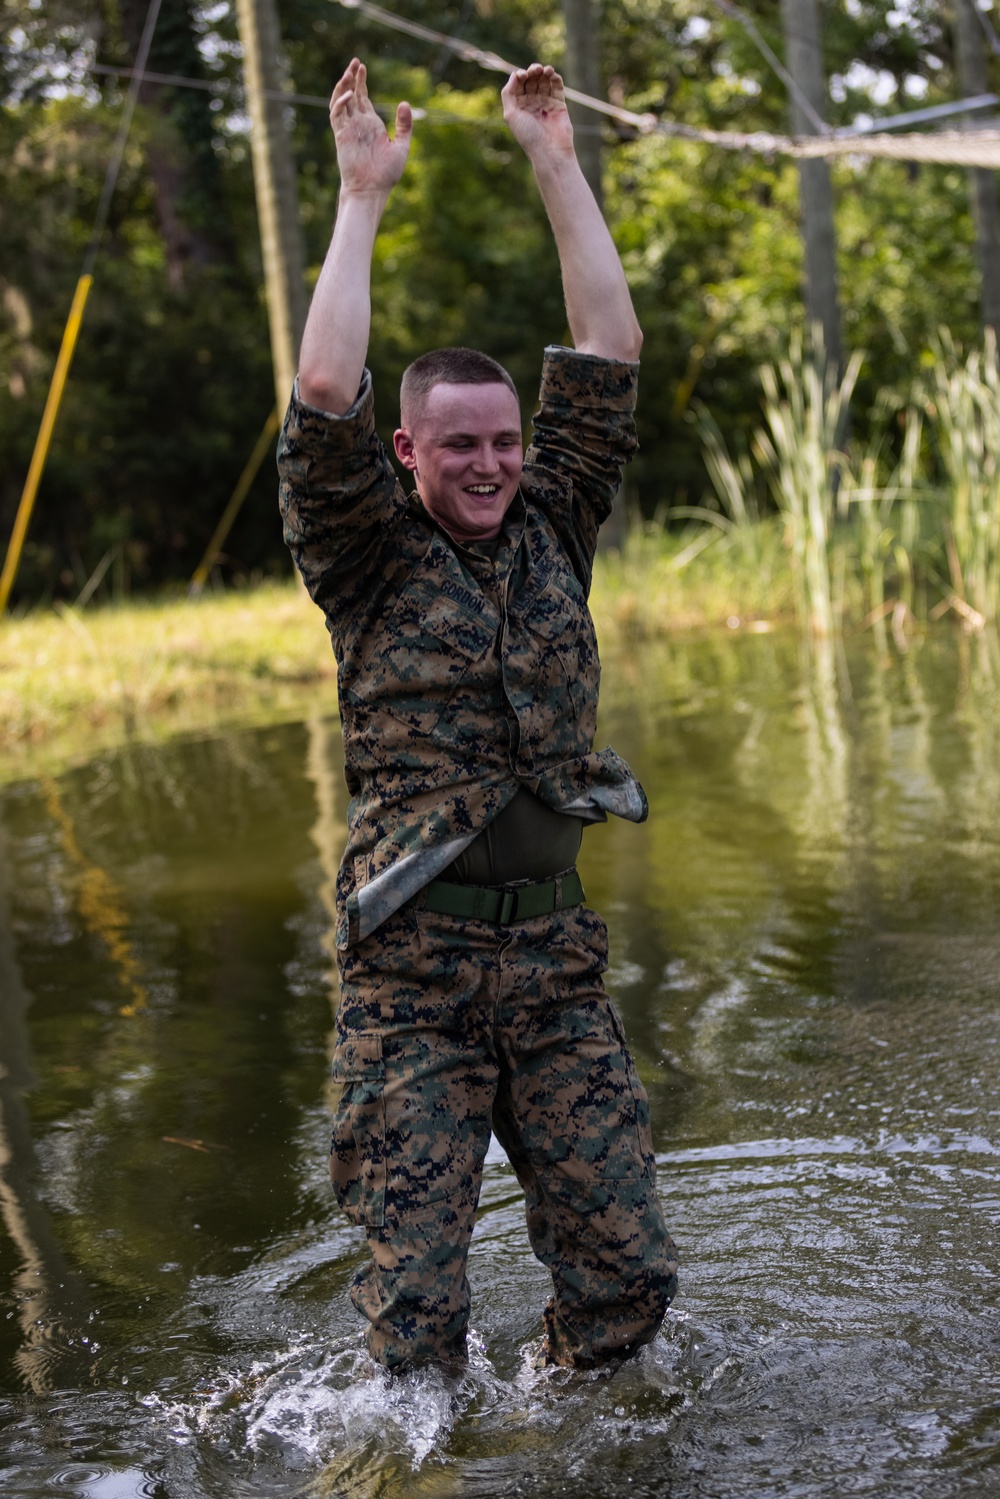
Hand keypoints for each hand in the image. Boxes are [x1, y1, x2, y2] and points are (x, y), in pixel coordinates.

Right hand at [330, 58, 412, 197]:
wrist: (372, 190)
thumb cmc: (386, 173)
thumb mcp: (401, 146)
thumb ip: (404, 125)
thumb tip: (404, 103)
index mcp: (370, 124)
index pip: (362, 97)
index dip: (360, 81)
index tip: (362, 66)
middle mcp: (358, 124)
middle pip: (350, 94)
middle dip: (351, 77)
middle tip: (355, 61)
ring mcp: (348, 129)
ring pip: (340, 101)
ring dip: (343, 86)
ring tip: (348, 73)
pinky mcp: (341, 136)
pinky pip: (337, 115)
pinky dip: (341, 103)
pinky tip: (350, 96)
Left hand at [501, 64, 574, 160]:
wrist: (549, 150)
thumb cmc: (528, 135)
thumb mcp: (510, 114)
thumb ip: (508, 93)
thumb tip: (514, 74)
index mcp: (519, 106)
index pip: (519, 84)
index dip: (521, 75)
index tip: (523, 75)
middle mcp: (532, 103)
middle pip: (532, 80)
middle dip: (533, 71)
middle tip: (536, 70)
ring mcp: (546, 103)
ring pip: (545, 81)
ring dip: (544, 72)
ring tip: (546, 70)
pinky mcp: (559, 104)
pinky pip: (557, 87)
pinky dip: (555, 78)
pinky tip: (552, 74)